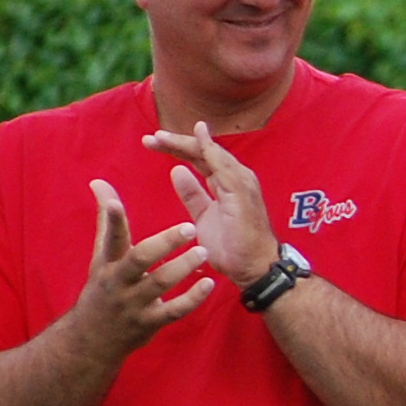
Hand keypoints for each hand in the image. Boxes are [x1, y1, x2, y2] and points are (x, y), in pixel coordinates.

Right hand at [67, 181, 216, 351]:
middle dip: (164, 243)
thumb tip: (99, 182)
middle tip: (189, 227)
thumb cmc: (102, 288)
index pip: (110, 237)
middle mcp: (119, 282)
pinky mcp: (149, 323)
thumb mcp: (101, 257)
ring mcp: (134, 304)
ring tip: (203, 251)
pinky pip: (174, 311)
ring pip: (160, 283)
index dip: (111, 219)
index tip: (115, 200)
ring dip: (183, 267)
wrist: (91, 340)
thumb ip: (108, 221)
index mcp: (108, 263)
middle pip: (139, 259)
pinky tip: (210, 284)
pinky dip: (193, 298)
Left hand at [147, 120, 278, 286]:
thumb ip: (193, 194)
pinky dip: (210, 149)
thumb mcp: (204, 218)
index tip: (153, 142)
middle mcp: (236, 178)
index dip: (178, 148)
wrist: (254, 268)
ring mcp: (241, 182)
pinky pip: (223, 165)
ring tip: (161, 137)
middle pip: (204, 152)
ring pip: (211, 154)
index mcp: (226, 183)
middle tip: (152, 138)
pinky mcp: (241, 191)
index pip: (200, 159)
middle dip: (177, 142)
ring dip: (186, 143)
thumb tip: (177, 171)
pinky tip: (198, 136)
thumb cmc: (233, 247)